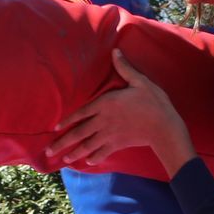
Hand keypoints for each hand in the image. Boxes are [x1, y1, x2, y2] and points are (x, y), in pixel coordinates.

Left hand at [48, 50, 195, 173]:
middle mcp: (104, 121)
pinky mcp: (118, 144)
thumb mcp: (140, 81)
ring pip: (88, 145)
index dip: (67, 121)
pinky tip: (87, 161)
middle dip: (62, 143)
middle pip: (79, 133)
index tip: (55, 128)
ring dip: (74, 153)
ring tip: (64, 159)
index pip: (81, 113)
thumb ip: (125, 68)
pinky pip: (102, 152)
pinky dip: (94, 158)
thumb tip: (115, 51)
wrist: (164, 126)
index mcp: (106, 104)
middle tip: (49, 151)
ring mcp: (110, 135)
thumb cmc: (153, 102)